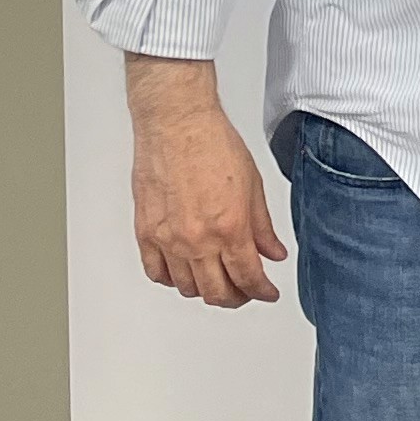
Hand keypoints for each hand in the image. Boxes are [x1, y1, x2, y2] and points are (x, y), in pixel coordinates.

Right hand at [125, 59, 285, 309]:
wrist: (176, 122)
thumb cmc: (212, 143)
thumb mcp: (253, 186)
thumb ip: (263, 227)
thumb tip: (273, 252)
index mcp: (230, 228)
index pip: (248, 278)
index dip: (261, 292)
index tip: (267, 293)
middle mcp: (197, 239)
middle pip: (217, 292)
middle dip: (237, 297)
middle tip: (245, 291)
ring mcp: (168, 239)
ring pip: (187, 288)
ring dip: (205, 290)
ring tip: (216, 281)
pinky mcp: (146, 231)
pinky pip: (156, 272)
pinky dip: (171, 280)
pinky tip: (183, 273)